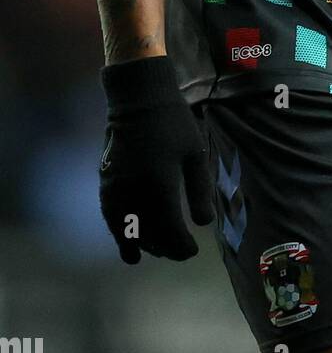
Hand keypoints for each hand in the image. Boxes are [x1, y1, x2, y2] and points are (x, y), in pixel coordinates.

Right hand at [99, 55, 213, 263]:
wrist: (138, 100)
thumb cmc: (174, 124)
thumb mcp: (195, 154)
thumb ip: (199, 190)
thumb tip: (204, 224)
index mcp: (160, 185)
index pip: (170, 231)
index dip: (182, 247)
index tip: (193, 251)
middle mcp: (135, 192)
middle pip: (150, 235)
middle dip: (166, 248)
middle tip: (181, 252)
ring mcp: (117, 190)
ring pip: (129, 231)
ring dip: (145, 245)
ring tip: (159, 251)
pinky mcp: (106, 185)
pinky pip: (112, 219)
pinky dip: (121, 235)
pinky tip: (129, 247)